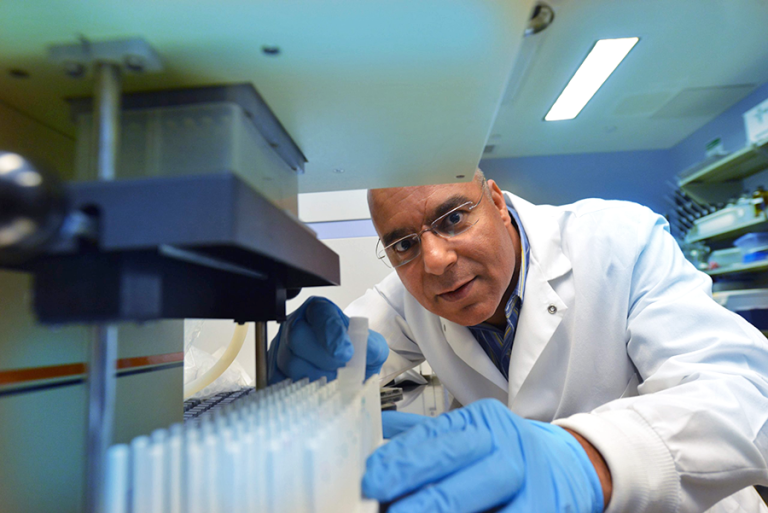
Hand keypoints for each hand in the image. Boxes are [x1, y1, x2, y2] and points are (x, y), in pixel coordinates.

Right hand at [267, 296, 388, 383]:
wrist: (346, 369)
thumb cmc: (355, 353)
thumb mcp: (371, 346)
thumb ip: (371, 346)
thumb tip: (365, 353)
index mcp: (320, 311)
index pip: (321, 314)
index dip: (332, 333)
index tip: (346, 353)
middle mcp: (297, 324)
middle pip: (297, 336)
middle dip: (322, 358)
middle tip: (340, 370)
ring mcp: (282, 347)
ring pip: (289, 362)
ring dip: (314, 378)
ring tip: (333, 383)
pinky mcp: (275, 370)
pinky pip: (281, 383)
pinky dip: (301, 391)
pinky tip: (317, 393)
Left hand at [363, 399, 603, 512]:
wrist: (567, 469)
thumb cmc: (508, 454)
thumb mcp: (471, 435)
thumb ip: (426, 439)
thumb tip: (375, 443)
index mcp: (482, 423)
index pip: (433, 436)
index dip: (400, 459)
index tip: (371, 478)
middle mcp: (503, 444)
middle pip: (452, 461)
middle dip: (411, 482)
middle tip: (380, 502)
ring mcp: (522, 478)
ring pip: (472, 497)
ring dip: (436, 510)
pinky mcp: (539, 509)